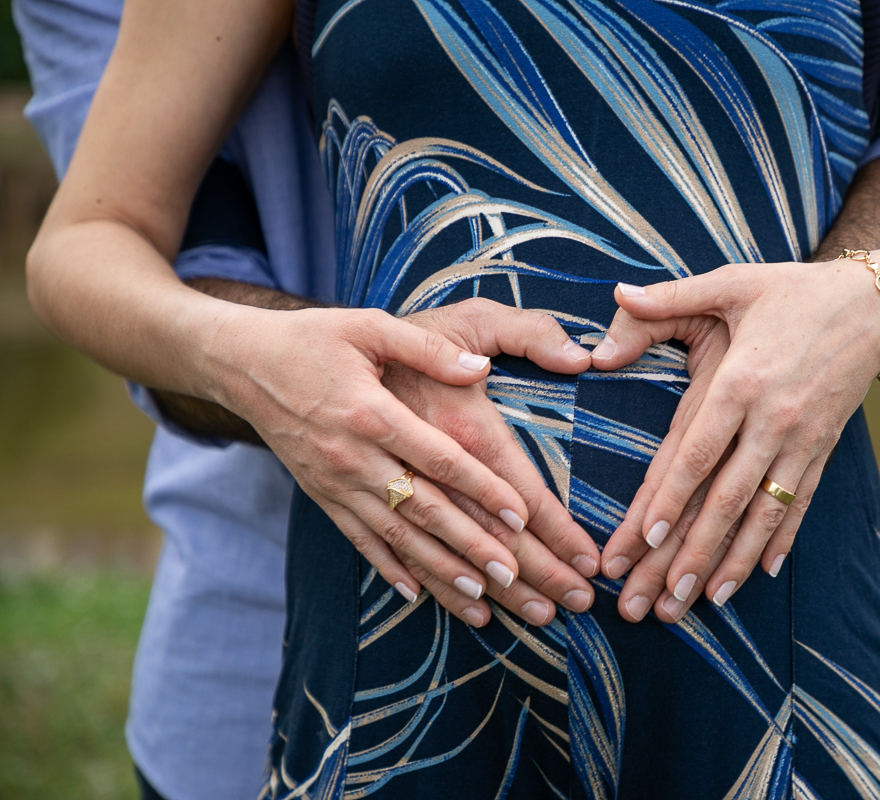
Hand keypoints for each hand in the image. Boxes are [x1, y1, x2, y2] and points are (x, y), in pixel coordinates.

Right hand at [207, 302, 596, 626]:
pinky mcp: (320, 496)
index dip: (482, 488)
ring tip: (479, 598)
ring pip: (395, 534)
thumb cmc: (312, 337)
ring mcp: (334, 482)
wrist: (241, 363)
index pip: (438, 460)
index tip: (521, 517)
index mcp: (371, 412)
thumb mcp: (370, 326)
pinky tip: (416, 594)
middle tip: (512, 577)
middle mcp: (352, 456)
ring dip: (438, 570)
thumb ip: (428, 350)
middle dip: (470, 545)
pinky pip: (357, 539)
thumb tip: (481, 370)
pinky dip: (387, 567)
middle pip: (423, 508)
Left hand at [591, 263, 879, 610]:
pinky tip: (759, 573)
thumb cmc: (793, 292)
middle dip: (691, 551)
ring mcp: (802, 440)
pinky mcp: (823, 450)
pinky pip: (800, 503)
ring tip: (703, 600)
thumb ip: (669, 297)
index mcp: (742, 381)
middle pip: (727, 497)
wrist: (876, 305)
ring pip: (763, 512)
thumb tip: (616, 294)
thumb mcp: (732, 283)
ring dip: (732, 560)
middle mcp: (773, 419)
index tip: (647, 538)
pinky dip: (780, 540)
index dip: (673, 496)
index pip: (700, 451)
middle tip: (661, 597)